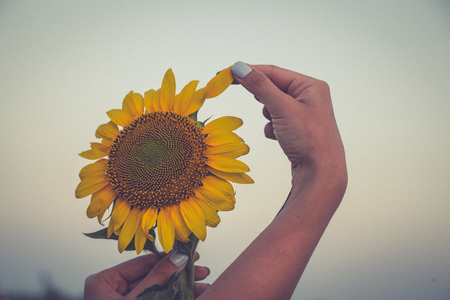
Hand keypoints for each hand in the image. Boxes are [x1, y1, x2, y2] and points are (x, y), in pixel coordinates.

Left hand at [85, 251, 209, 299]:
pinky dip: (175, 298)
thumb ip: (158, 278)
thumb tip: (177, 256)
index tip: (190, 256)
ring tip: (202, 286)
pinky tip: (193, 295)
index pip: (143, 262)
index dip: (169, 259)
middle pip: (153, 275)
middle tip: (201, 272)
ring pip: (158, 290)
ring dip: (181, 288)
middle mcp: (113, 291)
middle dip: (179, 275)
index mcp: (105, 282)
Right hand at [231, 62, 345, 184]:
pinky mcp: (298, 130)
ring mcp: (304, 114)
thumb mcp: (282, 108)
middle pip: (274, 88)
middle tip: (252, 102)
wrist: (321, 173)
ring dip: (269, 115)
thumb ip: (260, 86)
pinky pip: (277, 121)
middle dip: (263, 98)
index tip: (227, 72)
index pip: (274, 72)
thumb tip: (239, 67)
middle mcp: (310, 97)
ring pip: (273, 106)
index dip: (250, 71)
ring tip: (279, 127)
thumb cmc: (309, 139)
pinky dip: (273, 128)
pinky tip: (281, 138)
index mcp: (311, 86)